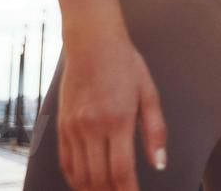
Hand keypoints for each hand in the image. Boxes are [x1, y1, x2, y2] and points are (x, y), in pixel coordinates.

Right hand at [57, 33, 166, 190]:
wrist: (92, 44)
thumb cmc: (126, 66)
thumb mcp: (149, 93)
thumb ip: (155, 131)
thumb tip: (159, 163)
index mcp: (118, 120)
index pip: (121, 171)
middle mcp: (92, 127)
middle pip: (99, 178)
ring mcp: (73, 128)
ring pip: (80, 175)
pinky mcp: (61, 126)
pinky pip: (65, 162)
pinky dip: (75, 179)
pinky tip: (86, 184)